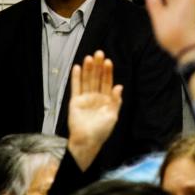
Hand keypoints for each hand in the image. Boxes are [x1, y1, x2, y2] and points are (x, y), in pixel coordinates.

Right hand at [67, 50, 122, 170]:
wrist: (87, 141)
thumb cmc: (101, 131)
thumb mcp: (113, 116)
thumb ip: (116, 101)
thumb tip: (119, 86)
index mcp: (106, 100)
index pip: (107, 83)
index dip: (107, 72)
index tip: (108, 62)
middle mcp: (96, 97)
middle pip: (97, 78)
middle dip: (98, 66)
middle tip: (99, 53)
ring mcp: (85, 98)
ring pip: (86, 80)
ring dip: (87, 69)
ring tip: (89, 58)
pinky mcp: (75, 101)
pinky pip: (76, 87)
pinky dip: (75, 78)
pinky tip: (76, 68)